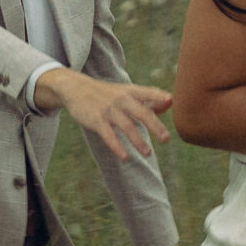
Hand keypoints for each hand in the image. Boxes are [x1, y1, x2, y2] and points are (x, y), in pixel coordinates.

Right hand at [34, 67, 171, 160]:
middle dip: (154, 125)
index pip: (147, 92)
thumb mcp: (126, 92)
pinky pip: (109, 135)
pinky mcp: (96, 120)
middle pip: (141, 112)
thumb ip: (148, 100)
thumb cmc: (107, 94)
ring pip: (127, 126)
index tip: (170, 100)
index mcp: (130, 92)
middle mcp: (121, 99)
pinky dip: (117, 147)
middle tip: (166, 139)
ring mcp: (109, 110)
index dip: (158, 96)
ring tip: (148, 154)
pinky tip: (125, 157)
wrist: (74, 88)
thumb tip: (170, 103)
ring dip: (138, 141)